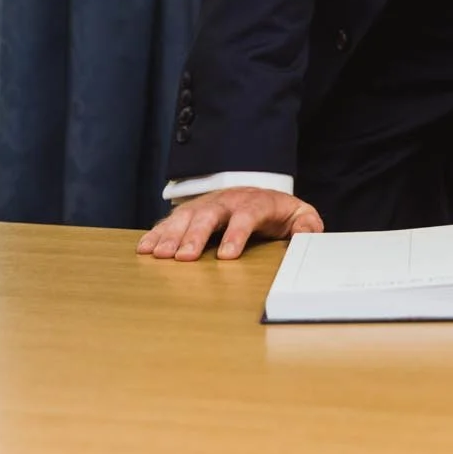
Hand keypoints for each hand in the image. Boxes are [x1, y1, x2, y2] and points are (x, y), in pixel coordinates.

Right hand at [136, 186, 323, 260]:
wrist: (262, 196)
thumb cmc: (280, 213)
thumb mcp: (301, 217)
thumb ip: (307, 226)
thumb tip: (307, 235)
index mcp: (257, 202)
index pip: (247, 215)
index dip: (236, 234)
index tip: (227, 256)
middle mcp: (228, 200)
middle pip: (210, 214)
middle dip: (196, 235)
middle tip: (184, 257)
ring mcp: (207, 205)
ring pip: (187, 216)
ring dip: (171, 235)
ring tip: (158, 254)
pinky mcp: (192, 212)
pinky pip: (172, 221)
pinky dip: (157, 234)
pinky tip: (145, 248)